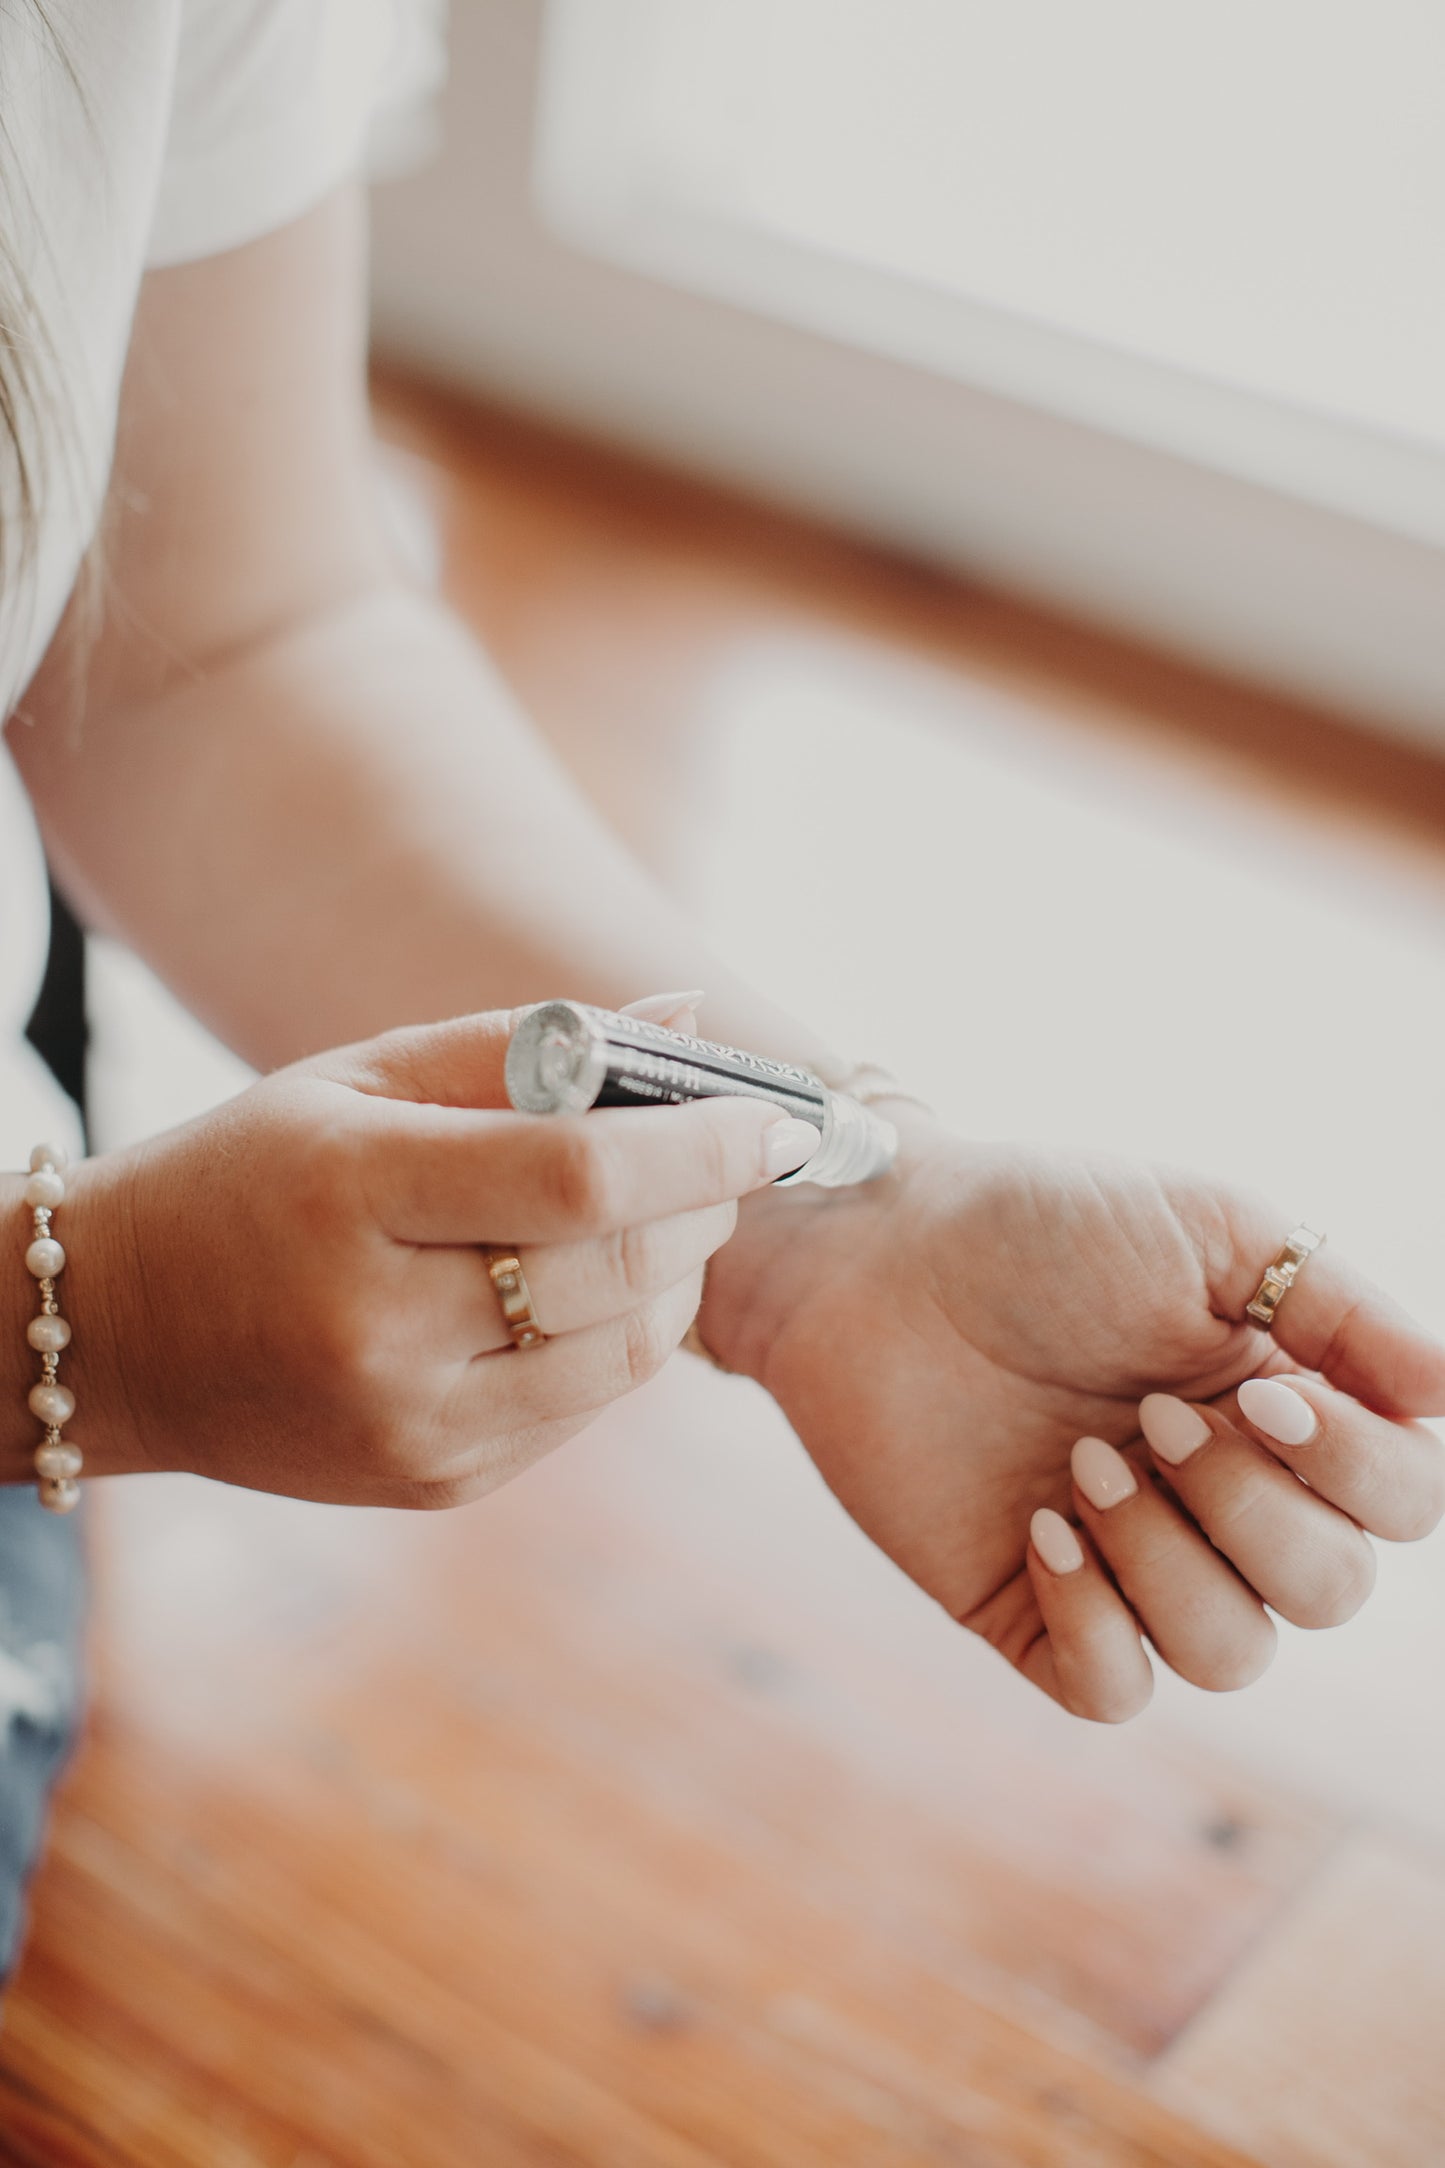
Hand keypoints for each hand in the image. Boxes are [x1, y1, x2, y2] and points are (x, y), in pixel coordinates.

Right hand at [54, 1013, 818, 1505]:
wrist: (121, 1336)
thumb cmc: (253, 1176)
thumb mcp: (359, 1080)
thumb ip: (527, 1045)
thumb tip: (686, 1019)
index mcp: (352, 1197)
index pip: (574, 1176)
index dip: (697, 1145)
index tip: (773, 1116)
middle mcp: (380, 1329)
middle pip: (616, 1270)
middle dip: (707, 1206)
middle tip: (735, 1155)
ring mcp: (410, 1425)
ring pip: (626, 1354)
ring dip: (682, 1276)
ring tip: (672, 1214)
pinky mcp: (435, 1484)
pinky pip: (585, 1408)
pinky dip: (623, 1338)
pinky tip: (598, 1286)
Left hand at [703, 1116, 1444, 1720]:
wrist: (879, 1253)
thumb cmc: (1044, 1223)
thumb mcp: (1216, 1229)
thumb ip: (1343, 1308)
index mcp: (1285, 1412)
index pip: (1403, 1506)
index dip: (1356, 1473)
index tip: (1262, 1394)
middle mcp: (1221, 1499)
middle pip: (1330, 1593)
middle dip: (1250, 1509)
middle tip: (1147, 1417)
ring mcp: (1130, 1561)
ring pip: (1230, 1655)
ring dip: (1168, 1560)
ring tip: (1082, 1463)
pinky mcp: (1033, 1607)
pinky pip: (1114, 1691)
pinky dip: (1096, 1623)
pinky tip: (1042, 1531)